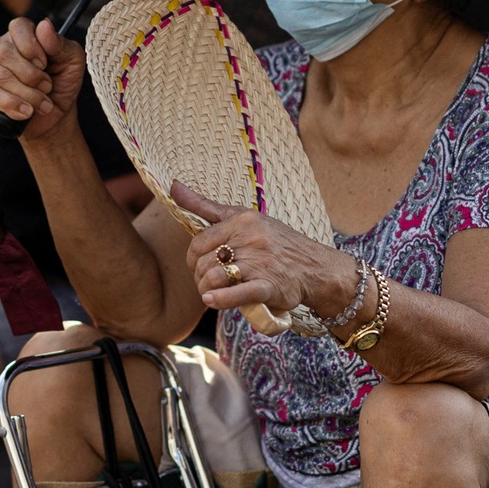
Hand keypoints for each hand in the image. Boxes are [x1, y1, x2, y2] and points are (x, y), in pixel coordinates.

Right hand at [0, 17, 86, 143]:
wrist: (54, 114)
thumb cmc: (62, 83)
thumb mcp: (72, 62)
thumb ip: (60, 43)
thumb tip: (44, 25)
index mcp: (23, 35)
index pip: (18, 27)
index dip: (31, 47)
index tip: (45, 64)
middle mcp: (2, 48)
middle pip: (5, 54)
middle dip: (31, 76)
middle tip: (48, 86)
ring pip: (0, 77)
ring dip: (27, 94)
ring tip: (43, 104)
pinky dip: (13, 105)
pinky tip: (27, 112)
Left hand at [170, 182, 362, 324]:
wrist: (315, 267)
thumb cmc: (275, 243)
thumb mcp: (243, 218)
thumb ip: (206, 206)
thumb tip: (173, 186)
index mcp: (243, 221)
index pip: (198, 242)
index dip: (192, 259)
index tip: (200, 266)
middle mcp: (251, 239)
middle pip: (203, 261)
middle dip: (198, 277)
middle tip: (206, 283)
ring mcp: (260, 263)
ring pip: (214, 277)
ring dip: (206, 290)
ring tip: (212, 294)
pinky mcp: (269, 286)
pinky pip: (236, 293)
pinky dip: (219, 299)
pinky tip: (213, 301)